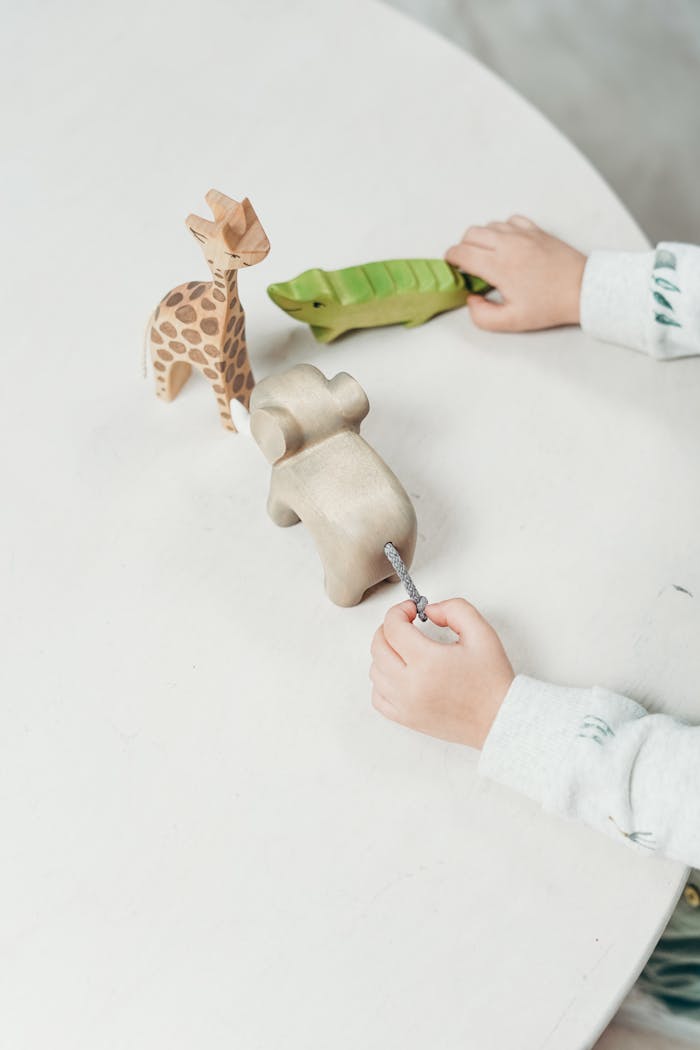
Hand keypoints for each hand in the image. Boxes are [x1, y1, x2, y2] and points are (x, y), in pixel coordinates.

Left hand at [369, 599, 513, 748]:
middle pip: (378, 646)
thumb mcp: (481, 632)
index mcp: (427, 662)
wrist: (499, 718)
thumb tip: (429, 611)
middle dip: (389, 628)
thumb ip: (454, 609)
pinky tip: (399, 673)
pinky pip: (377, 696)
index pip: (393, 627)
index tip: (412, 610)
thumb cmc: (492, 680)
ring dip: (385, 653)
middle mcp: (410, 685)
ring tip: (405, 648)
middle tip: (406, 624)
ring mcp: (405, 704)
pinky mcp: (406, 719)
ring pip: (374, 670)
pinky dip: (382, 681)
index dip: (399, 611)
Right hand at [445, 215, 585, 332]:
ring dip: (482, 239)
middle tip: (468, 263)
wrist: (582, 290)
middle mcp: (508, 244)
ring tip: (487, 256)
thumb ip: (482, 316)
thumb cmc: (550, 305)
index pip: (462, 252)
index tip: (452, 266)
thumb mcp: (511, 321)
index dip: (451, 259)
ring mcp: (523, 234)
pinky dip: (502, 230)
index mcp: (498, 266)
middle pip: (471, 233)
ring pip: (489, 225)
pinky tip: (507, 245)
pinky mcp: (536, 230)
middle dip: (463, 247)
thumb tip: (471, 300)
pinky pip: (510, 221)